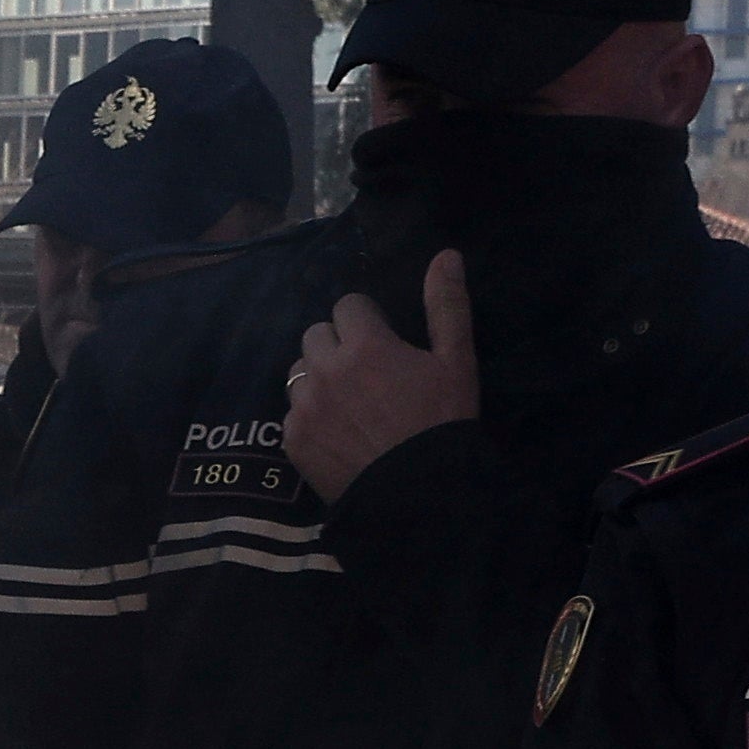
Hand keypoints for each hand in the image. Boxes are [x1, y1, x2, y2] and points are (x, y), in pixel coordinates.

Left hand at [282, 245, 479, 503]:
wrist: (420, 493)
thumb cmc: (442, 422)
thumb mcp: (456, 361)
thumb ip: (446, 305)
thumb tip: (445, 255)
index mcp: (364, 345)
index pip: (347, 305)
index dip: (366, 319)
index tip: (383, 340)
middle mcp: (325, 370)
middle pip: (316, 334)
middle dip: (337, 343)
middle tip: (366, 371)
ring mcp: (304, 406)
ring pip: (299, 372)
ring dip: (319, 378)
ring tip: (350, 402)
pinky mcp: (292, 440)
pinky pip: (292, 412)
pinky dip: (310, 416)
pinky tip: (337, 431)